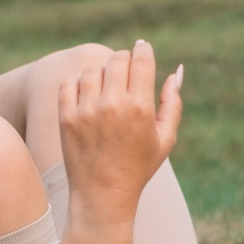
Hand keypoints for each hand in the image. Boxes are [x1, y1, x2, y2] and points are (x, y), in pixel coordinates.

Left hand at [56, 41, 182, 237]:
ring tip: (106, 89)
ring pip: (92, 70)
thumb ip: (172, 103)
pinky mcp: (66, 118)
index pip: (141, 60)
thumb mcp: (165, 138)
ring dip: (101, 73)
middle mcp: (113, 105)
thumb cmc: (138, 167)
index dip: (143, 49)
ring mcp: (87, 111)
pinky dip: (78, 85)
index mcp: (140, 108)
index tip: (143, 48)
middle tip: (126, 71)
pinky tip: (87, 97)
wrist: (103, 195)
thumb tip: (177, 71)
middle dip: (124, 60)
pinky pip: (69, 84)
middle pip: (117, 59)